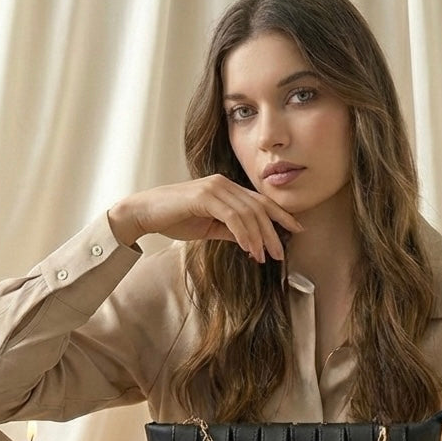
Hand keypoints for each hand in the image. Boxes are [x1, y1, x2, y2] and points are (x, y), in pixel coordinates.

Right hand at [108, 175, 302, 261]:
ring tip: (265, 257)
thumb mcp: (209, 227)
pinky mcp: (204, 196)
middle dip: (274, 231)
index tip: (297, 230)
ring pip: (248, 213)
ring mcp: (214, 188)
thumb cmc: (174, 219)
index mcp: (226, 188)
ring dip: (259, 237)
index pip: (260, 201)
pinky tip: (249, 249)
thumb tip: (251, 242)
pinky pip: (232, 217)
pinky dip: (244, 234)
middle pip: (258, 207)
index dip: (281, 215)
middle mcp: (223, 184)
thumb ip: (230, 231)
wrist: (144, 213)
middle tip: (281, 253)